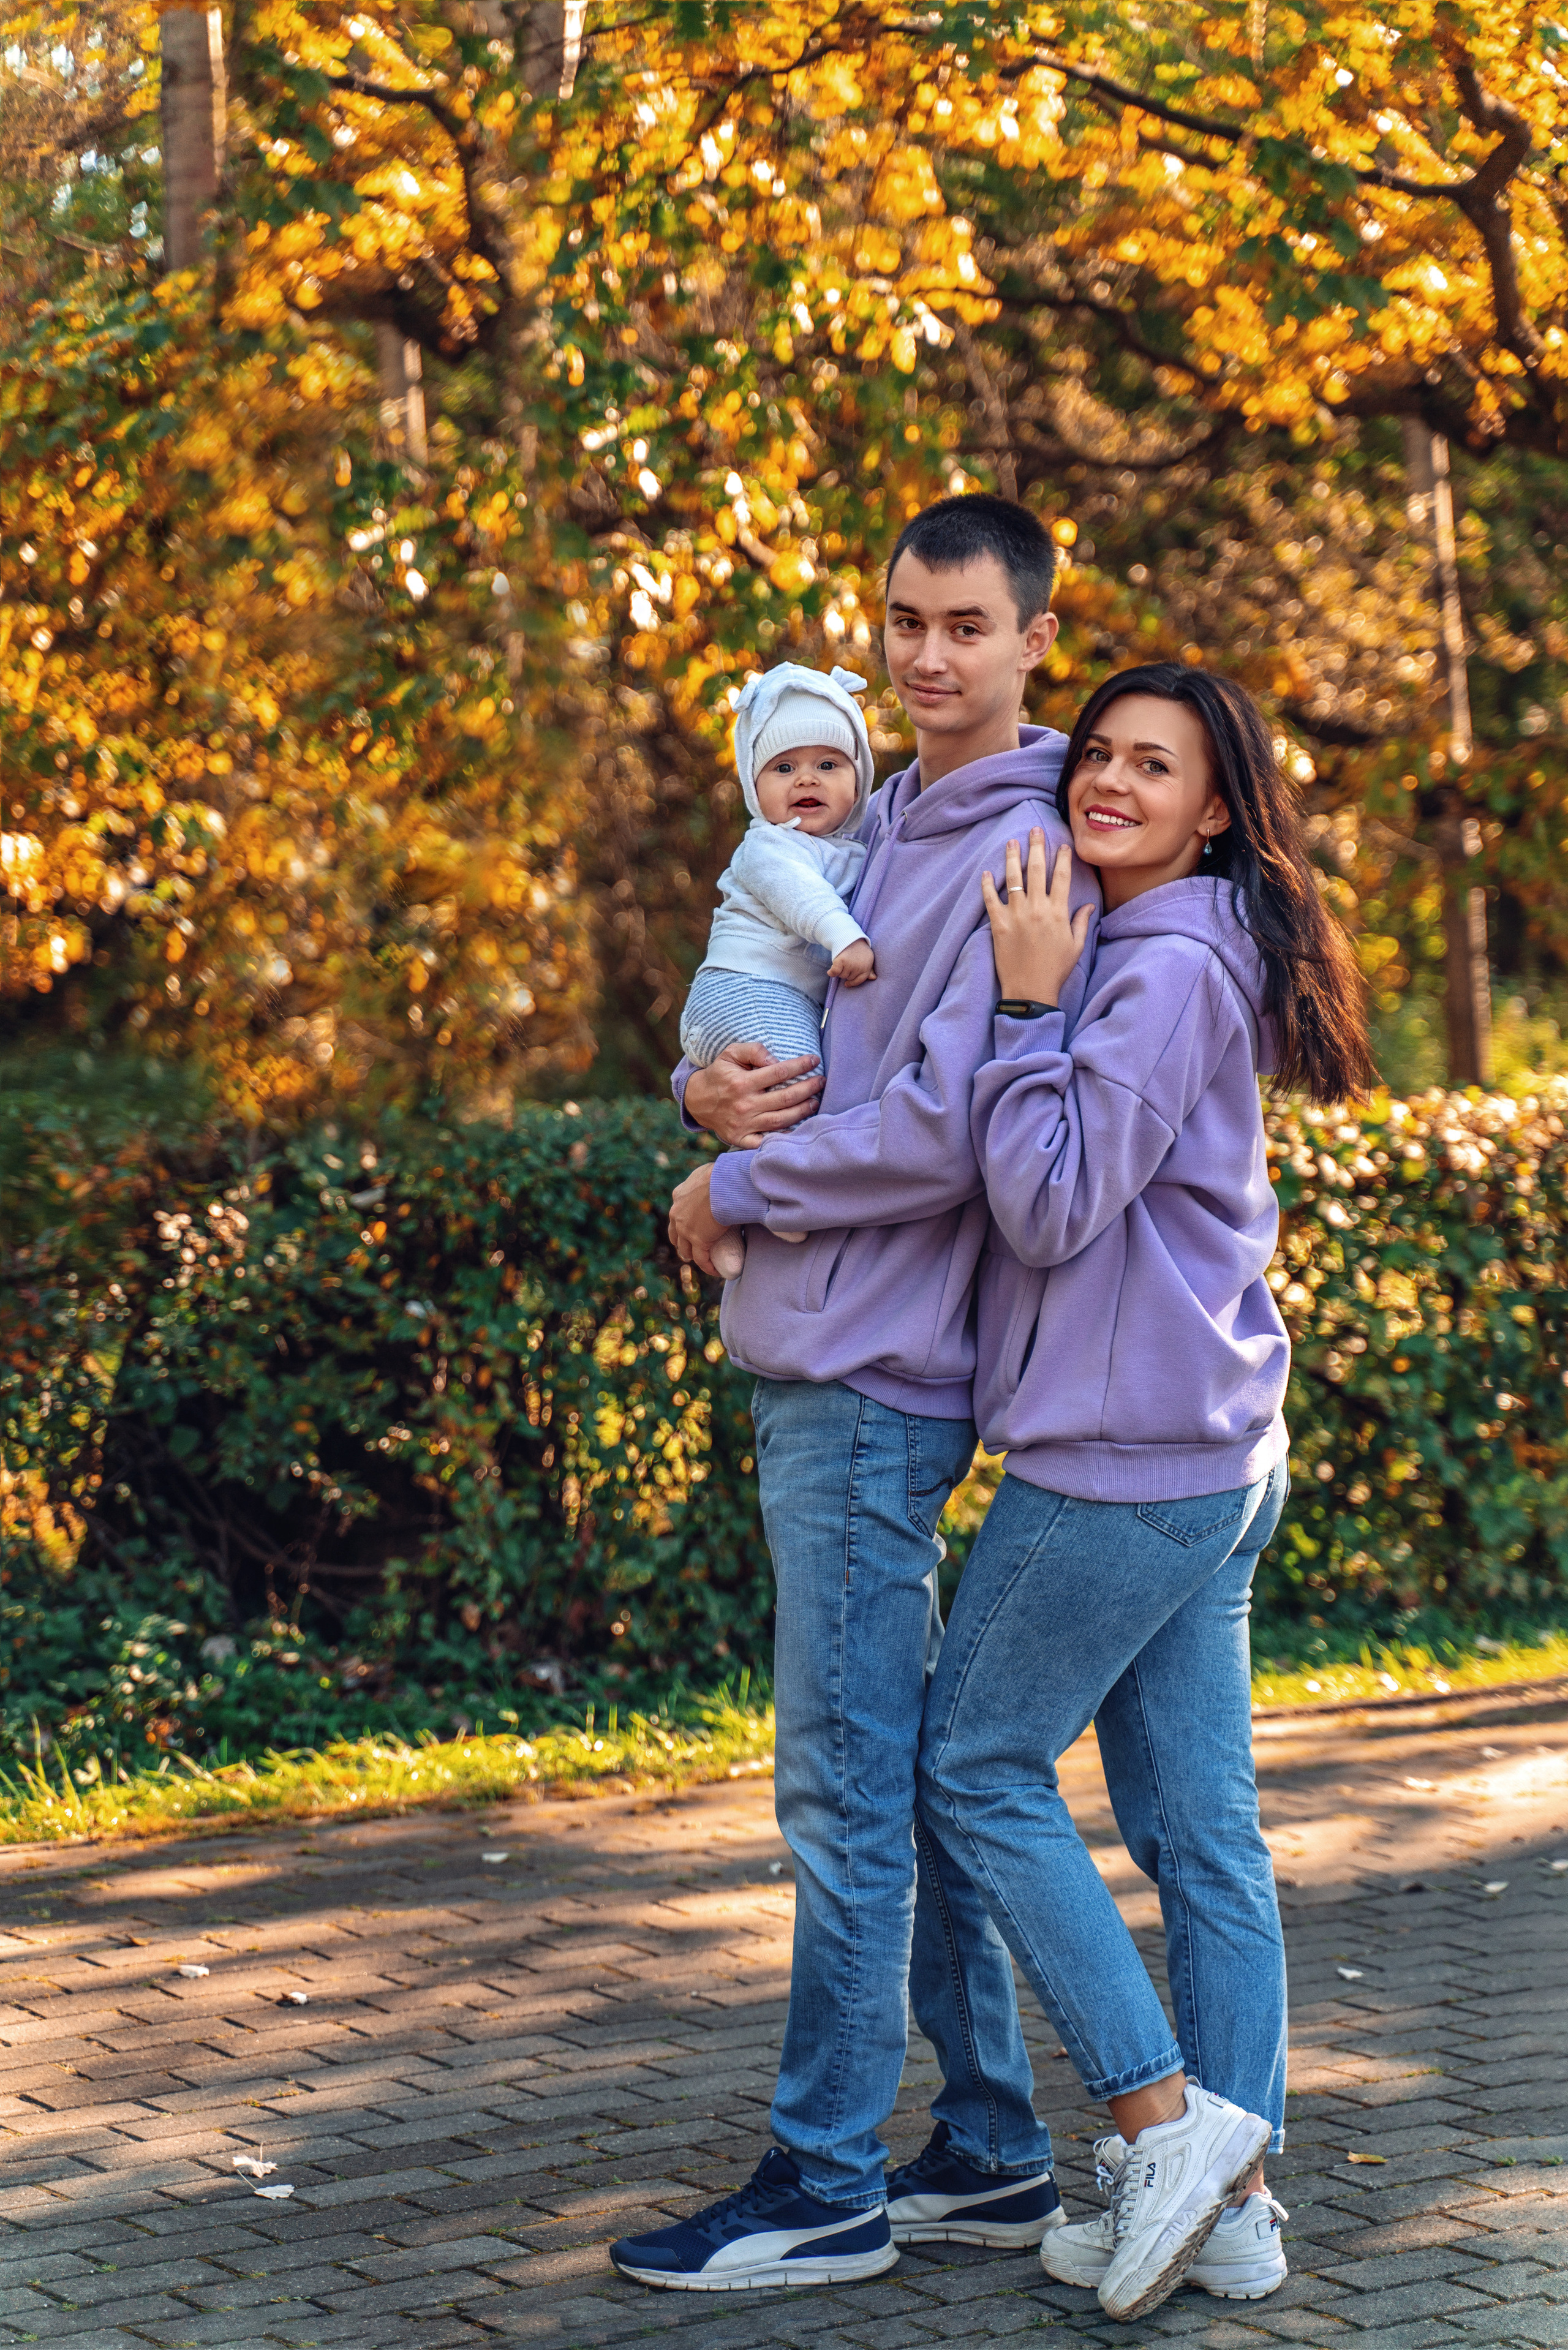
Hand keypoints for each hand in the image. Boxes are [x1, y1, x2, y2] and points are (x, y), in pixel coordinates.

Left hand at [668, 1162, 733, 1277]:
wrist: (725, 1183)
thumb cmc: (723, 1174)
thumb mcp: (710, 1172)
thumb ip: (710, 1179)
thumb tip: (725, 1178)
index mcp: (679, 1195)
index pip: (677, 1214)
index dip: (684, 1222)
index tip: (694, 1226)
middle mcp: (677, 1213)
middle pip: (675, 1234)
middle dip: (683, 1242)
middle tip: (694, 1247)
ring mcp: (686, 1229)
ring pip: (685, 1249)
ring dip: (693, 1255)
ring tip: (704, 1259)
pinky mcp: (699, 1241)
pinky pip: (702, 1259)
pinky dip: (708, 1266)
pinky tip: (716, 1270)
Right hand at [683, 1038, 822, 1148]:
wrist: (697, 1101)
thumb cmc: (719, 1074)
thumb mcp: (730, 1054)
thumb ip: (753, 1051)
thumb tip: (775, 1060)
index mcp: (742, 1083)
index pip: (779, 1072)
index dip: (800, 1066)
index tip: (814, 1060)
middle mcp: (745, 1105)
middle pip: (786, 1098)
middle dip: (809, 1089)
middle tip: (821, 1082)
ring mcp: (744, 1125)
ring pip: (782, 1120)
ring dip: (803, 1111)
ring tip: (815, 1102)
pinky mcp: (742, 1139)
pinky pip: (767, 1141)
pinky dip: (784, 1138)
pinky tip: (799, 1129)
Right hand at [828, 938, 875, 986]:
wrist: (849, 936)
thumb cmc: (858, 949)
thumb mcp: (868, 958)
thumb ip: (869, 969)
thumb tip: (873, 978)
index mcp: (867, 966)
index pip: (860, 980)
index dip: (853, 983)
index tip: (847, 984)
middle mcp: (860, 967)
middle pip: (849, 978)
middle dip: (846, 972)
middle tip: (845, 963)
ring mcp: (850, 964)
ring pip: (842, 975)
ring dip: (839, 971)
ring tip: (841, 961)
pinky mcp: (841, 961)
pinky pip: (834, 972)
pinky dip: (831, 972)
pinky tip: (830, 971)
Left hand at [981, 827, 1090, 1007]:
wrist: (1031, 990)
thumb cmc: (1055, 969)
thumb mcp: (1075, 946)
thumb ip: (1081, 922)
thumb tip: (1090, 904)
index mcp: (1058, 912)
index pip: (1061, 877)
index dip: (1062, 858)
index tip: (1063, 845)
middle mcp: (1037, 909)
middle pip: (1037, 870)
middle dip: (1037, 847)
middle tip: (1035, 830)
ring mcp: (1016, 915)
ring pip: (1013, 879)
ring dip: (1012, 857)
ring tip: (1011, 842)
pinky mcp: (998, 925)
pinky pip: (990, 899)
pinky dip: (987, 885)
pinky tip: (986, 872)